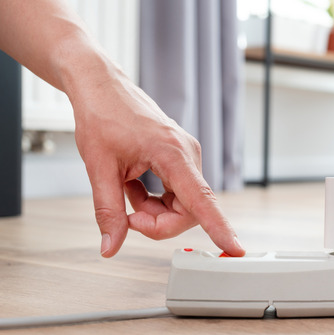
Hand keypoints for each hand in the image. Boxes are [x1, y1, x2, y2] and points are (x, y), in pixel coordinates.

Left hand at [70, 69, 244, 257]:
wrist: (101, 86)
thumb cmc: (102, 115)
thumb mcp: (98, 168)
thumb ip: (108, 210)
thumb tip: (110, 246)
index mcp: (172, 154)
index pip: (201, 199)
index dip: (218, 226)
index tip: (235, 247)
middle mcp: (188, 154)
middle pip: (190, 210)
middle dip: (160, 223)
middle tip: (128, 217)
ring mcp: (186, 156)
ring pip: (183, 204)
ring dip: (154, 211)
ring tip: (125, 192)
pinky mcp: (180, 158)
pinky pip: (177, 193)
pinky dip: (155, 199)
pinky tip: (134, 185)